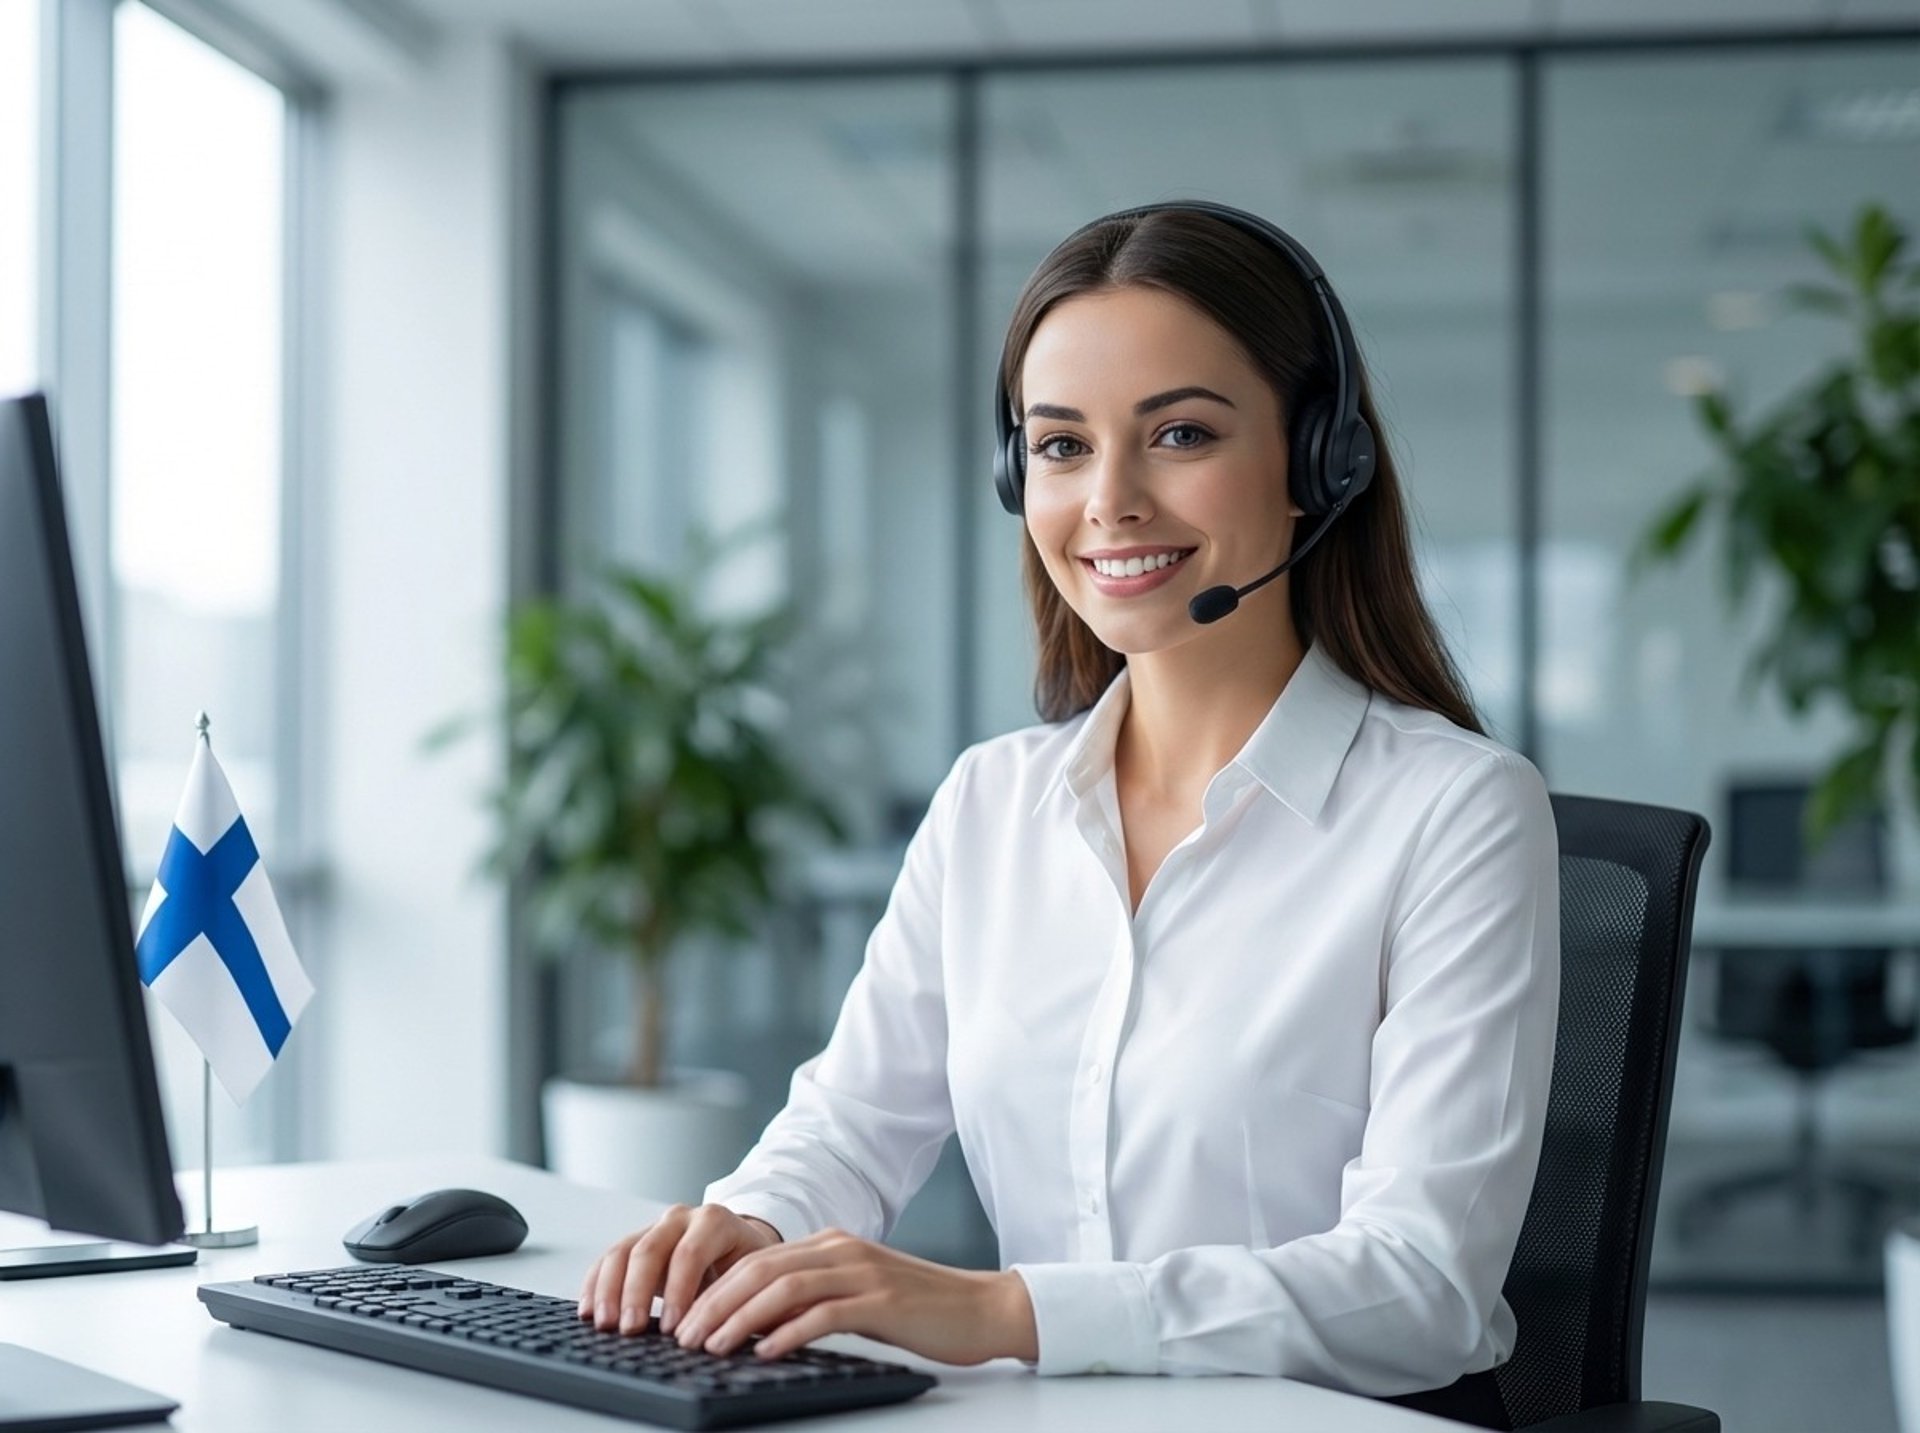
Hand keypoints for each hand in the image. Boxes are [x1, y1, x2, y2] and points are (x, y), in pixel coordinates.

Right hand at [579, 1203, 783, 1335]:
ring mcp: (655, 1228)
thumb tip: (718, 1335)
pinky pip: (607, 1259)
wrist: (741, 1246)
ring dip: (609, 1290)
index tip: (671, 1329)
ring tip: (605, 1324)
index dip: (679, 1292)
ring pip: (622, 1252)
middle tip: (630, 1329)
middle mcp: (681, 1218)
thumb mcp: (751, 1278)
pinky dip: (594, 1285)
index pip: (690, 1253)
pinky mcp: (635, 1243)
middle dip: (637, 1293)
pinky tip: (588, 1311)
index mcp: (715, 1222)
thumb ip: (735, 1300)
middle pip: (650, 1250)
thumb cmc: (748, 1269)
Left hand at [667, 1227, 1036, 1366]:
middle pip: (761, 1269)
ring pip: (783, 1288)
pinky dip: (788, 1333)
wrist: (983, 1308)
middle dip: (714, 1303)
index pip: (758, 1261)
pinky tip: (765, 1352)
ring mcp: (862, 1272)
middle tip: (684, 1337)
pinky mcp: (881, 1302)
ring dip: (740, 1318)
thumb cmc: (920, 1309)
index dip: (715, 1289)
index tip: (685, 1321)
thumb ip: (814, 1300)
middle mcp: (841, 1250)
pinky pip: (823, 1314)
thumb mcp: (857, 1296)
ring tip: (712, 1346)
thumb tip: (758, 1325)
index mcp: (832, 1244)